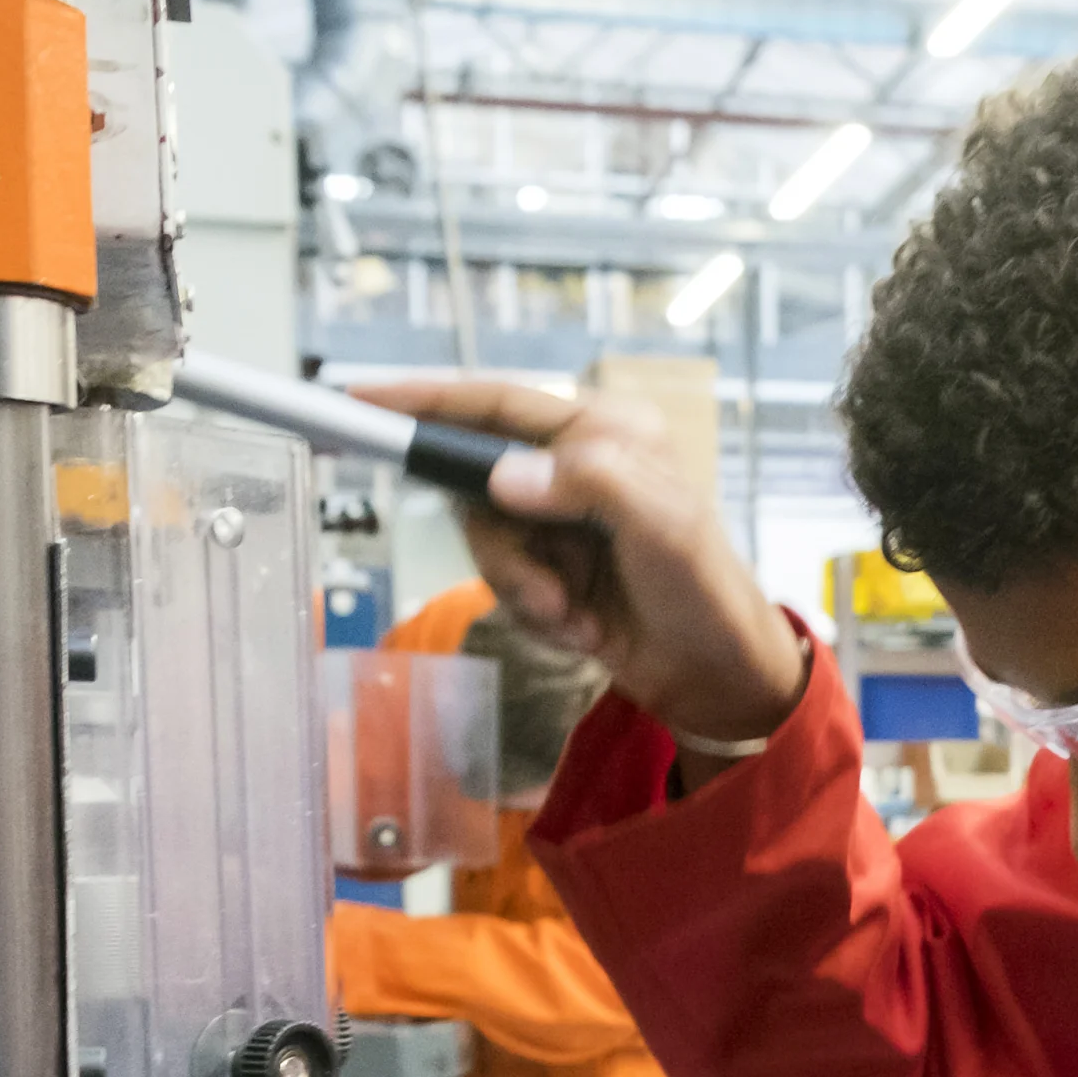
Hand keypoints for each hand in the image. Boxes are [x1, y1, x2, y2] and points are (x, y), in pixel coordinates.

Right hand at [350, 376, 808, 744]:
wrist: (717, 675)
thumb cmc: (704, 589)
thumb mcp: (661, 524)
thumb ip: (587, 482)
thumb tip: (504, 475)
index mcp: (603, 430)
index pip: (496, 402)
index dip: (425, 401)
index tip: (360, 403)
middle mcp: (574, 466)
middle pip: (476, 486)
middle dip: (504, 553)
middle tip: (546, 592)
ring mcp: (559, 521)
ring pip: (487, 544)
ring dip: (526, 592)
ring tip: (577, 616)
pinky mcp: (551, 570)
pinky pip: (505, 586)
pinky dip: (539, 616)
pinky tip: (586, 629)